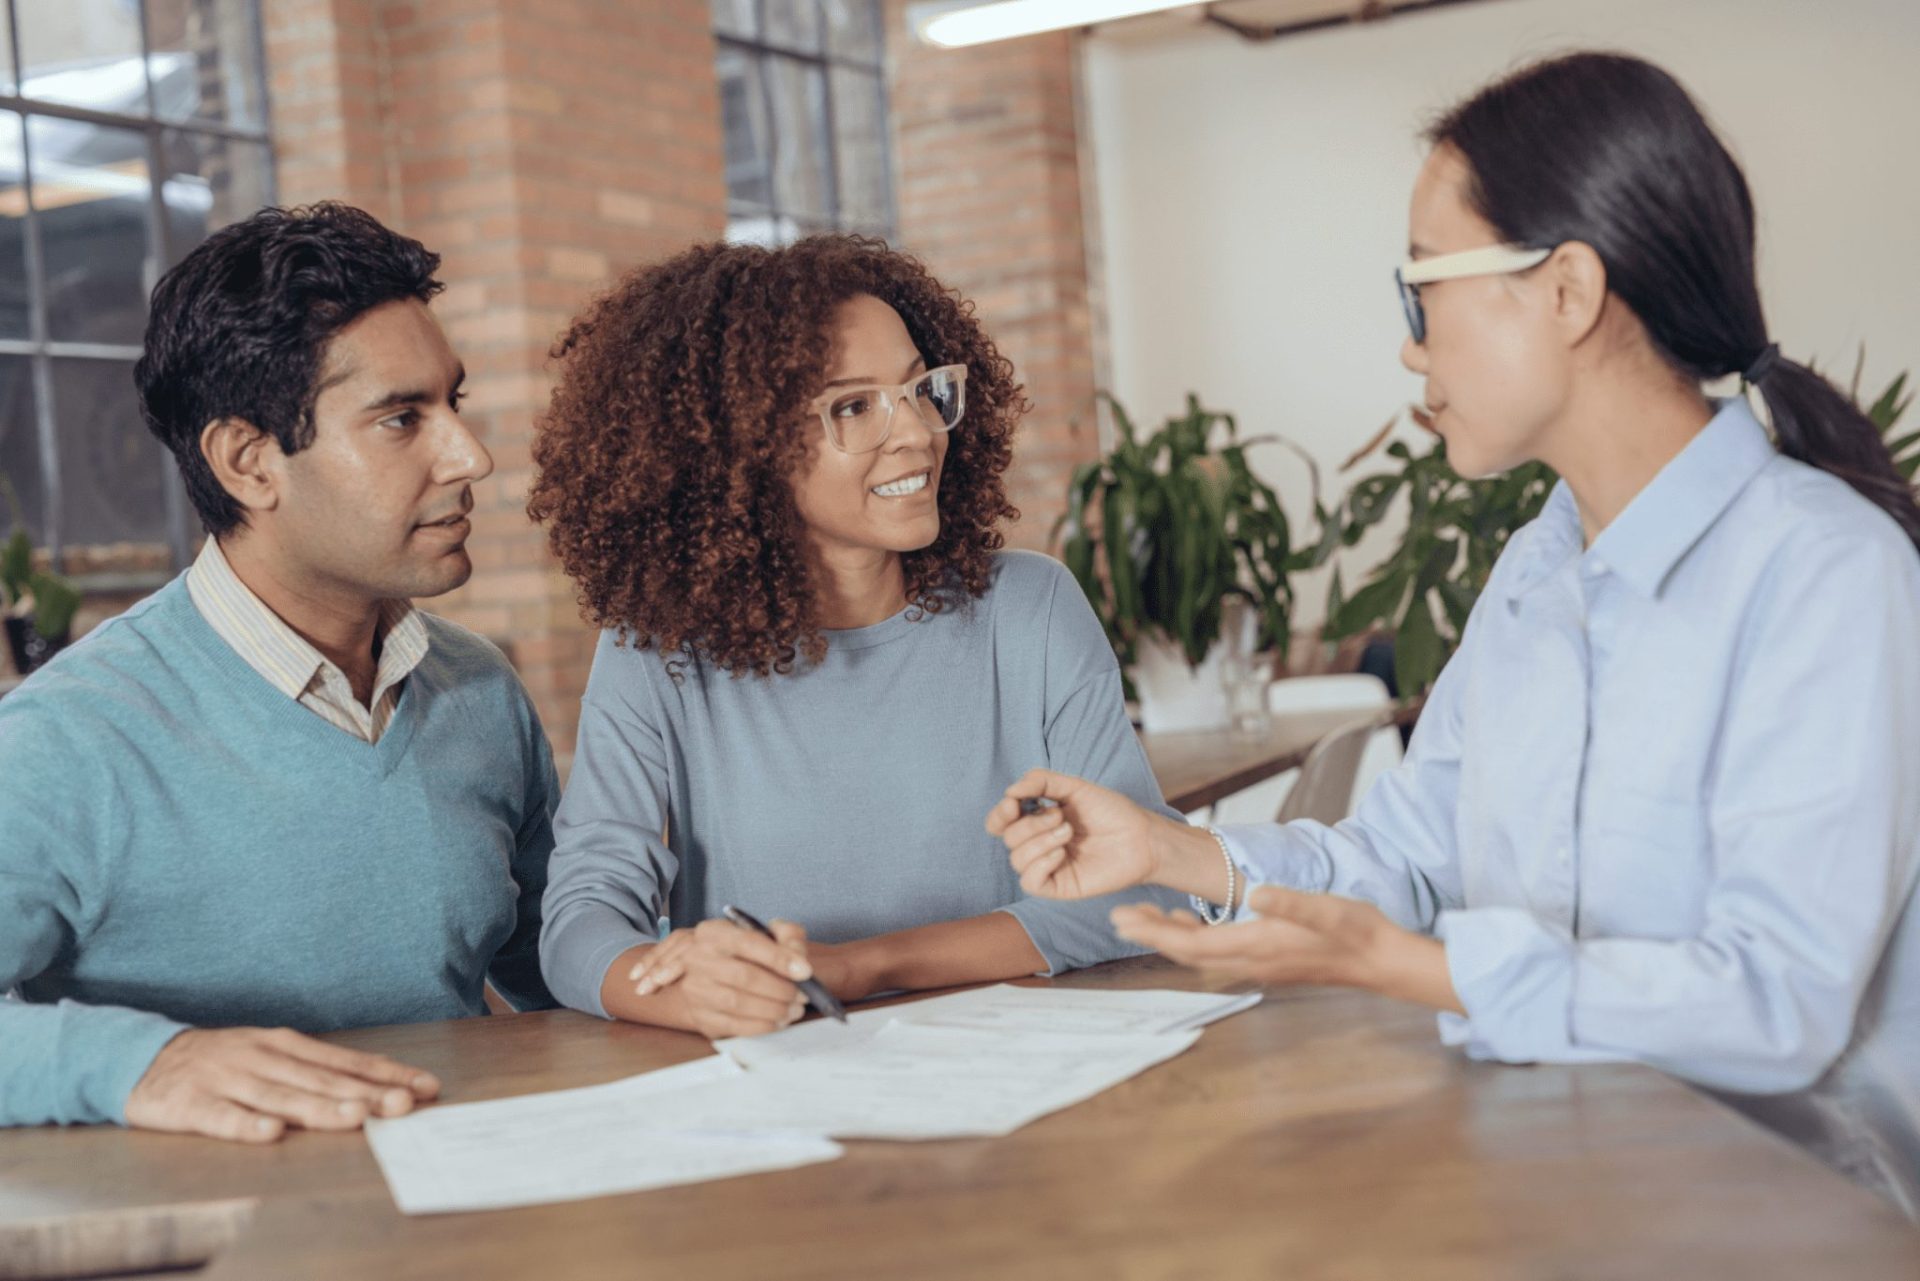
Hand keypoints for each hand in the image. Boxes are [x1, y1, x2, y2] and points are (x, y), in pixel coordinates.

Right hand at [124, 1027, 440, 1143]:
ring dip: (318, 1107)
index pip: (345, 1061)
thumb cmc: (223, 1063)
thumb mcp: (272, 1056)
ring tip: (354, 1116)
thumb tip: (377, 1082)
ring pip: (279, 1096)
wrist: (143, 1058)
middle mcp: (262, 1058)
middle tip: (404, 1104)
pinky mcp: (190, 1103)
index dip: (386, 1075)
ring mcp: (227, 1079)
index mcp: (285, 1046)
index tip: (426, 1087)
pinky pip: (221, 1117)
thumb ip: (317, 1071)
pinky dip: (245, 1125)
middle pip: (320, 1079)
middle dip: (365, 1092)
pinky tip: (270, 1133)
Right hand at [624, 917, 811, 1038]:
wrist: (711, 973)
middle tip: (802, 995)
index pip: (748, 942)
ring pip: (739, 1003)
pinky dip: (763, 1025)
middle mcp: (698, 959)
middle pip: (744, 976)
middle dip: (781, 988)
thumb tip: (799, 960)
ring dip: (774, 1009)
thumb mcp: (767, 932)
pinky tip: (779, 1021)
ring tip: (795, 1009)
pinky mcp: (701, 1017)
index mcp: (714, 933)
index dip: (779, 958)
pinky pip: (734, 1025)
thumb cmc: (746, 952)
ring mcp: (696, 990)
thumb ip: (788, 936)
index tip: (805, 971)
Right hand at [985, 769, 1162, 899]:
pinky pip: (1030, 882)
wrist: (1141, 837)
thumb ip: (1041, 781)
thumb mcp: (1075, 787)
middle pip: (1009, 838)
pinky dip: (1041, 864)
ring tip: (1068, 832)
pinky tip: (1061, 854)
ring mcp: (1048, 867)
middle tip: (1062, 817)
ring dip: (1040, 841)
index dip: (999, 814)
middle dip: (1031, 824)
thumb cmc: (1112, 812)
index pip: (1000, 823)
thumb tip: (1009, 791)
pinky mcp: (1058, 887)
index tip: (1014, 803)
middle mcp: (1039, 844)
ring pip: (1017, 859)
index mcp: (1038, 821)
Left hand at [1109, 885, 1460, 1011]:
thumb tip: (1257, 895)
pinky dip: (1195, 938)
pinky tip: (1191, 923)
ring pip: (1200, 954)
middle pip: (1186, 952)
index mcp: (1256, 944)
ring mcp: (1258, 963)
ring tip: (1144, 919)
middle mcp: (1250, 960)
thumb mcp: (1325, 908)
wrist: (1381, 960)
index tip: (1124, 919)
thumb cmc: (1355, 931)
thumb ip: (1290, 902)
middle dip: (1151, 935)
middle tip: (1119, 917)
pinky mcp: (1267, 959)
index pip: (1191, 943)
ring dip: (1170, 937)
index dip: (1155, 932)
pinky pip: (1217, 952)